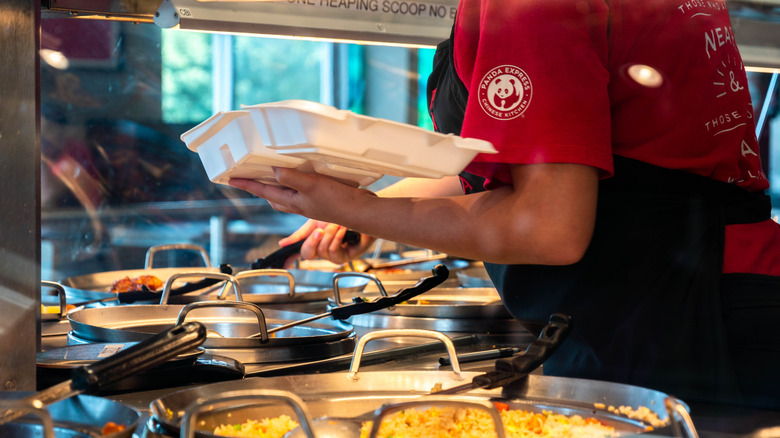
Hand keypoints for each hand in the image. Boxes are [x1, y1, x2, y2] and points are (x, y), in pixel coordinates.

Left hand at [229, 167, 375, 222]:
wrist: (360, 212)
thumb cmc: (337, 202)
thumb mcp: (311, 186)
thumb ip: (291, 178)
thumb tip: (273, 170)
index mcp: (293, 202)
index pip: (264, 191)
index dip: (247, 184)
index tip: (231, 179)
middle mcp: (299, 203)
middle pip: (273, 196)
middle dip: (260, 188)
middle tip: (249, 178)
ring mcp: (310, 202)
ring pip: (287, 195)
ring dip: (278, 186)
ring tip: (272, 174)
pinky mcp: (322, 199)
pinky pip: (302, 191)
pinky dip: (296, 183)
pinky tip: (303, 175)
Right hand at [280, 220, 374, 264]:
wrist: (360, 209)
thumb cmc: (340, 213)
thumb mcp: (315, 221)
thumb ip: (299, 234)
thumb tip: (282, 244)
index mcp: (314, 242)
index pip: (298, 254)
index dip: (288, 262)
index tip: (278, 268)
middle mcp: (323, 250)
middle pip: (307, 254)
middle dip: (312, 241)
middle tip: (319, 230)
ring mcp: (335, 254)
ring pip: (322, 252)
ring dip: (329, 236)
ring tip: (336, 224)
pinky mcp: (348, 256)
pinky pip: (335, 254)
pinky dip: (337, 240)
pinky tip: (342, 230)